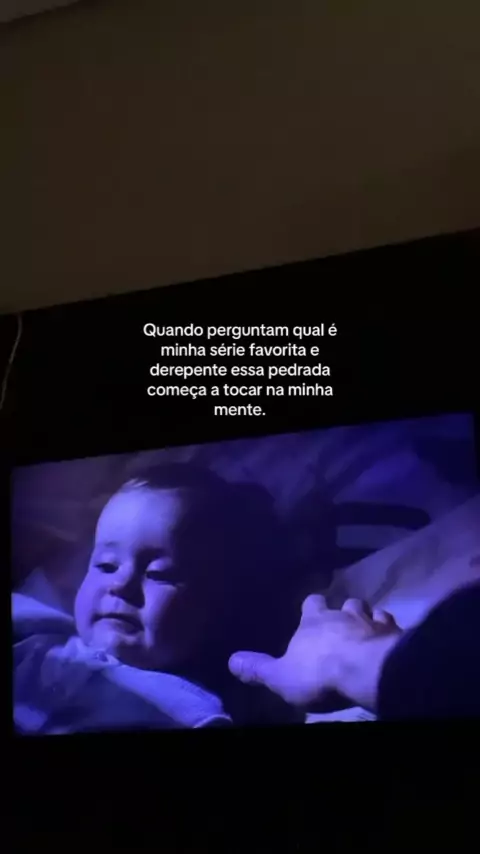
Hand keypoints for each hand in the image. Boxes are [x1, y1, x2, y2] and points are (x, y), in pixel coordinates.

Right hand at [229, 595, 402, 710]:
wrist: (367, 672)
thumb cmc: (320, 673)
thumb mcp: (282, 677)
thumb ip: (259, 668)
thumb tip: (231, 660)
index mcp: (315, 621)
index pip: (312, 602)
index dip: (314, 606)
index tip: (314, 609)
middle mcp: (344, 613)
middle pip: (347, 603)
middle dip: (346, 610)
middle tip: (344, 623)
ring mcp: (373, 621)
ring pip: (372, 611)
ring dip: (369, 620)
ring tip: (368, 632)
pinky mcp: (396, 634)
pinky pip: (394, 627)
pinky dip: (390, 633)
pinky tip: (390, 642)